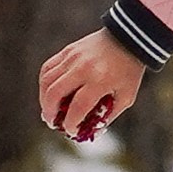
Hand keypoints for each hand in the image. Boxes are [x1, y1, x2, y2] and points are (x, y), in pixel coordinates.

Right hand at [38, 28, 144, 144]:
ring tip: (48, 109)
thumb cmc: (129, 70)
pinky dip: (44, 83)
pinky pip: (48, 67)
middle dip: (49, 112)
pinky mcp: (68, 50)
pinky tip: (48, 92)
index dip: (71, 123)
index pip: (77, 107)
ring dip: (44, 98)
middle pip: (55, 93)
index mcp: (100, 80)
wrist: (128, 38)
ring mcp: (73, 57)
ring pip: (47, 80)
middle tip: (52, 122)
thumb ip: (109, 115)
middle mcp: (83, 67)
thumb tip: (91, 132)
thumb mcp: (126, 96)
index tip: (70, 130)